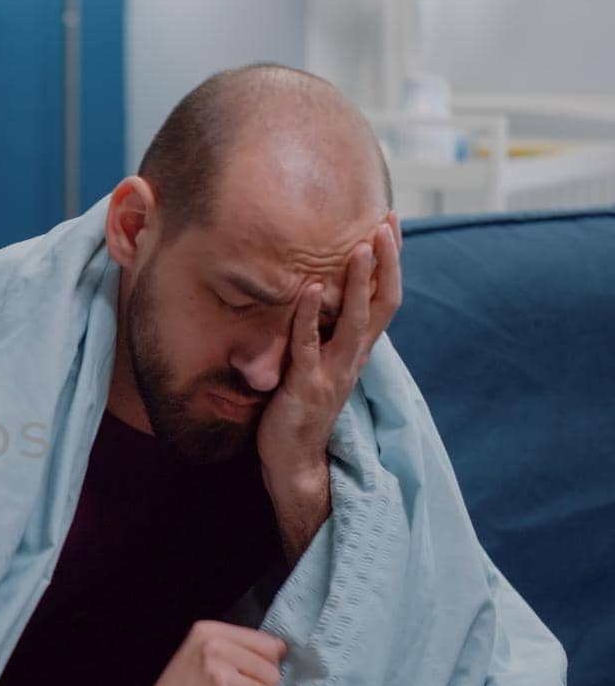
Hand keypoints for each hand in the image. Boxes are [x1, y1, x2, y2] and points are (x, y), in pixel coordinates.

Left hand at [257, 212, 403, 559]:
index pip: (385, 299)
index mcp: (358, 351)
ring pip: (354, 322)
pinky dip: (308, 317)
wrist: (294, 461)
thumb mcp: (321, 364)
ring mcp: (332, 372)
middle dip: (386, 263)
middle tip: (387, 223)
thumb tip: (325, 295)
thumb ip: (328, 334)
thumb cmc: (302, 409)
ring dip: (357, 284)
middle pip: (382, 304)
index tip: (390, 225)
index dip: (391, 263)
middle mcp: (353, 358)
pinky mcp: (304, 386)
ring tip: (360, 247)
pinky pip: (308, 346)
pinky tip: (307, 290)